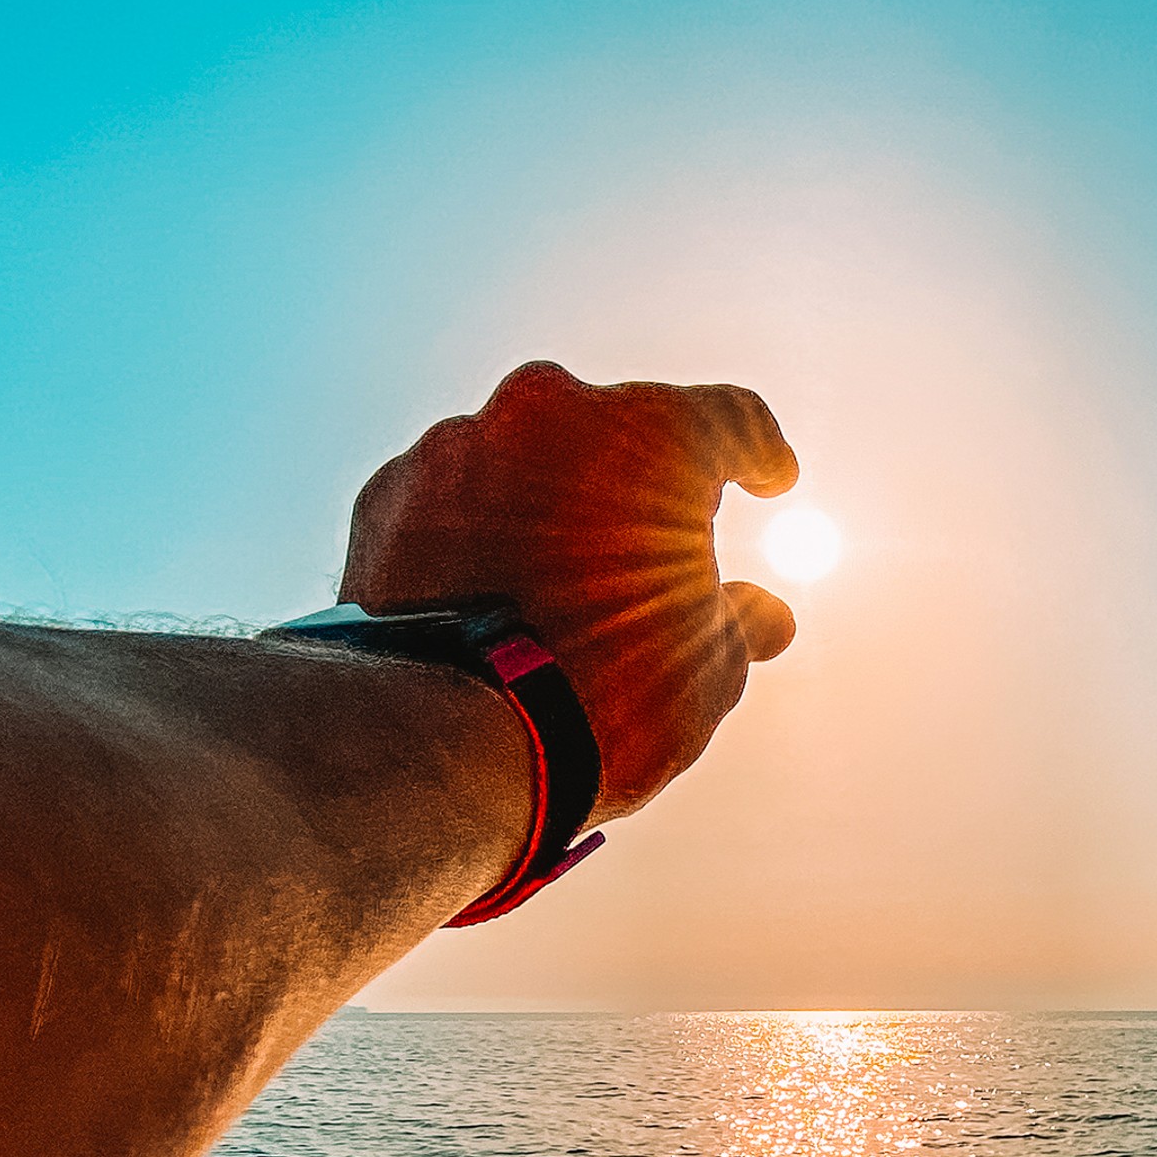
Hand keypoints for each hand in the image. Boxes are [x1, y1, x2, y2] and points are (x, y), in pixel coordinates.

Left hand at [339, 360, 799, 819]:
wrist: (440, 743)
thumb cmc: (602, 701)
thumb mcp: (707, 669)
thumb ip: (741, 623)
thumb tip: (763, 618)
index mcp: (654, 433)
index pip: (732, 422)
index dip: (759, 454)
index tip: (768, 479)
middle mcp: (551, 412)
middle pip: (617, 435)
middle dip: (641, 487)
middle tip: (657, 550)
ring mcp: (458, 444)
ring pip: (524, 463)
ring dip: (548, 508)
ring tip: (557, 589)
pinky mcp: (388, 492)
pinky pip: (451, 501)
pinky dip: (473, 536)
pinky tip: (485, 597)